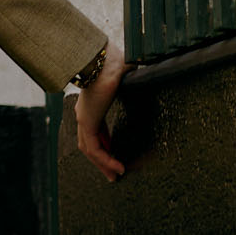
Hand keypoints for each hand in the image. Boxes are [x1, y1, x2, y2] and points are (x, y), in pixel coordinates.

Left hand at [73, 48, 131, 181]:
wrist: (103, 59)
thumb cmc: (115, 62)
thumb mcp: (127, 76)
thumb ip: (135, 78)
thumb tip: (152, 71)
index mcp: (92, 103)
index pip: (96, 129)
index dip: (105, 143)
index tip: (114, 153)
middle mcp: (85, 113)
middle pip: (90, 143)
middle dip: (102, 159)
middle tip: (114, 173)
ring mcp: (83, 118)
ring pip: (90, 150)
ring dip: (103, 164)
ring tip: (116, 175)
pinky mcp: (86, 122)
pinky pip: (94, 149)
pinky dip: (105, 160)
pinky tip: (117, 169)